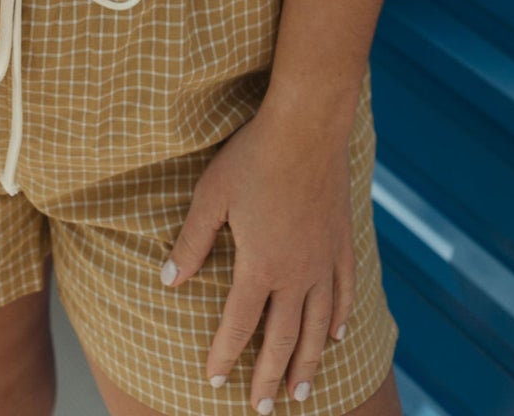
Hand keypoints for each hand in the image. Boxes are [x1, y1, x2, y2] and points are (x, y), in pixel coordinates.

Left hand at [161, 105, 353, 410]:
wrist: (307, 126)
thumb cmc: (253, 156)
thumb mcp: (210, 196)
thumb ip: (192, 242)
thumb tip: (169, 281)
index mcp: (260, 265)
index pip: (239, 325)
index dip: (225, 355)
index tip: (213, 380)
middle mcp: (296, 274)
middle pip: (283, 339)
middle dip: (270, 378)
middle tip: (263, 408)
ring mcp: (324, 260)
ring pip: (317, 326)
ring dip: (307, 362)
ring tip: (299, 392)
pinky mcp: (342, 242)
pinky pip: (344, 292)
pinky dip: (340, 319)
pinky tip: (336, 337)